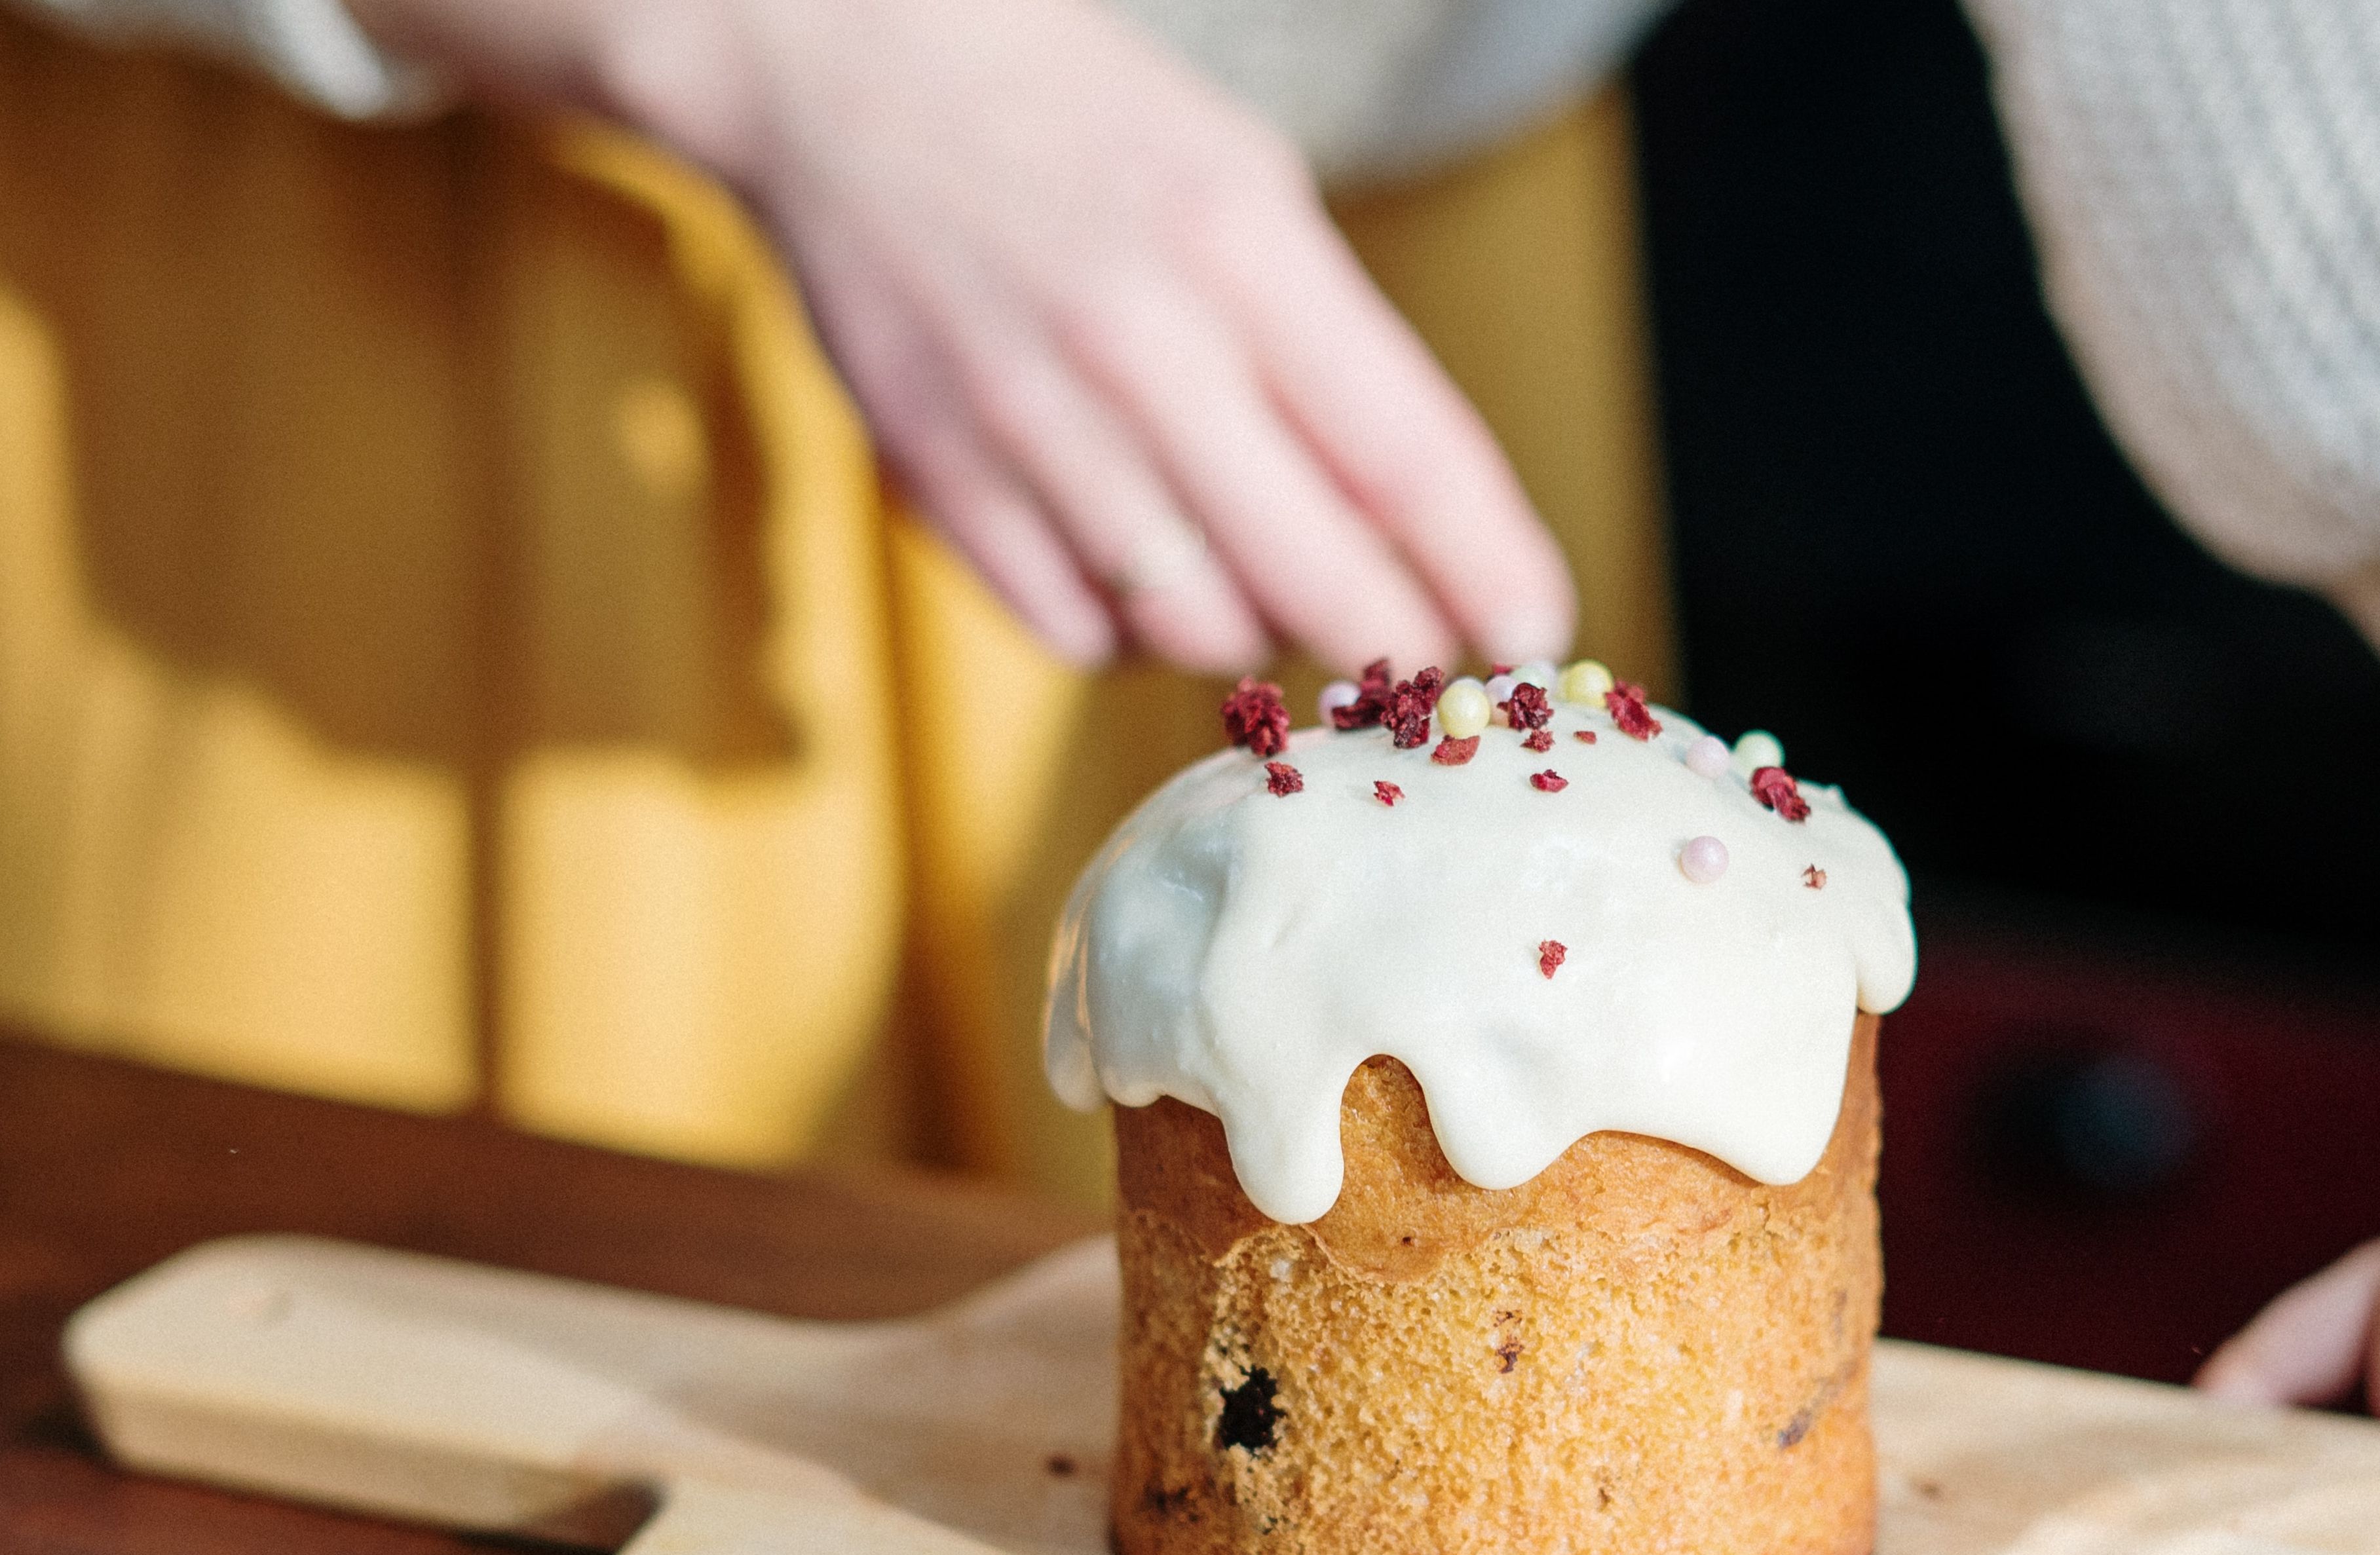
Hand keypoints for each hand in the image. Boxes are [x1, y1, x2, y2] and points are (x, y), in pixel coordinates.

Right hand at [347, 0, 1574, 673]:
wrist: (845, 70)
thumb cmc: (1080, 128)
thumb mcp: (1243, 190)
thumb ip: (1330, 353)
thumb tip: (1422, 530)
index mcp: (1238, 243)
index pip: (1408, 458)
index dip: (1489, 571)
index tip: (1533, 636)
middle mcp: (1137, 343)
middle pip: (1316, 576)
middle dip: (1394, 644)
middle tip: (1421, 659)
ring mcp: (1027, 421)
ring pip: (1198, 626)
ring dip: (1263, 635)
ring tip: (1273, 591)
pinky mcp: (937, 475)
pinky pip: (1078, 633)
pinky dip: (1136, 636)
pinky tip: (1151, 578)